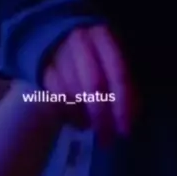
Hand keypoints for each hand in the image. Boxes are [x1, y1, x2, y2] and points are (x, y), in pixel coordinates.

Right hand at [43, 25, 138, 143]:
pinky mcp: (44, 68)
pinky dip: (69, 115)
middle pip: (94, 85)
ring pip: (74, 93)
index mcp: (103, 36)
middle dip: (102, 117)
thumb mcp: (113, 63)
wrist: (60, 40)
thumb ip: (126, 87)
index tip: (125, 130)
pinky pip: (57, 98)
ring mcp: (59, 53)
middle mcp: (80, 41)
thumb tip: (132, 116)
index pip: (118, 72)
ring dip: (85, 118)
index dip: (123, 105)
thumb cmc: (95, 56)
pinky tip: (78, 122)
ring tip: (93, 129)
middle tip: (107, 139)